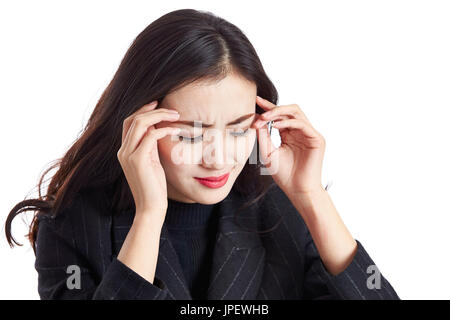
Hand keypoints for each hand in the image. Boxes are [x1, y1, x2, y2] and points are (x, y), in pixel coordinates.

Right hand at [117, 101, 180, 220]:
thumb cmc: (154, 187)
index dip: (143, 110)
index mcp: (125, 151)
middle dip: (151, 109)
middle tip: (171, 109)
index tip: (159, 105)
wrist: (151, 208)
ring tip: (176, 115)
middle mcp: (123, 151)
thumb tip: (157, 130)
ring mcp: (128, 155)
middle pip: (132, 119)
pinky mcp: (138, 160)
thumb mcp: (151, 162)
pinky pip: (151, 136)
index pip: (129, 123)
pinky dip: (165, 129)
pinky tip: (176, 130)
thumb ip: (150, 146)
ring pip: (140, 123)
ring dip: (159, 115)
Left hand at [252, 95, 325, 195]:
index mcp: (289, 134)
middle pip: (289, 110)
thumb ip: (263, 136)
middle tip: (259, 111)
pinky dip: (288, 122)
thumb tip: (256, 118)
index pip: (279, 116)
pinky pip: (302, 124)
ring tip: (265, 117)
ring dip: (279, 112)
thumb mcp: (268, 152)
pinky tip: (276, 125)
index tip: (255, 100)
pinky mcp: (317, 139)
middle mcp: (300, 132)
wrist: (298, 190)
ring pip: (296, 113)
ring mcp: (309, 134)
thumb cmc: (284, 175)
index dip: (268, 107)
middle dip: (272, 108)